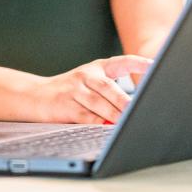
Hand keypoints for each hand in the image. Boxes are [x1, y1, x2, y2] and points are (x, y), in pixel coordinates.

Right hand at [33, 55, 152, 123]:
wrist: (36, 95)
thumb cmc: (70, 91)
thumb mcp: (90, 82)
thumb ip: (112, 92)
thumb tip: (135, 109)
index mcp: (97, 67)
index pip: (122, 62)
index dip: (139, 63)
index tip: (155, 66)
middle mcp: (86, 75)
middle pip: (108, 87)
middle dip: (125, 102)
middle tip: (140, 111)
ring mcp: (74, 89)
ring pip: (98, 104)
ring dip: (114, 116)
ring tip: (127, 124)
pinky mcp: (66, 105)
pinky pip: (85, 117)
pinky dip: (98, 124)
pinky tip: (107, 129)